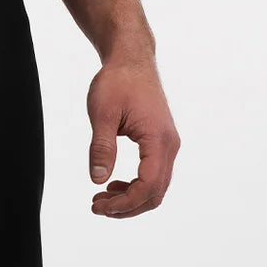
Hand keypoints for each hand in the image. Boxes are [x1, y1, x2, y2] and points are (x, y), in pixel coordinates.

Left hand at [87, 57, 179, 217]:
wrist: (131, 60)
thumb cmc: (117, 82)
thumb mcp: (102, 114)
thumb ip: (101, 147)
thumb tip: (97, 179)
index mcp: (158, 140)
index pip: (148, 185)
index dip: (125, 203)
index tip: (99, 205)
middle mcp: (169, 145)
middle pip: (156, 193)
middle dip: (127, 206)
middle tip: (97, 206)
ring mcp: (167, 144)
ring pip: (156, 186)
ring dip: (131, 198)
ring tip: (101, 198)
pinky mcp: (160, 142)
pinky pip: (154, 173)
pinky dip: (135, 185)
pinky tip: (113, 183)